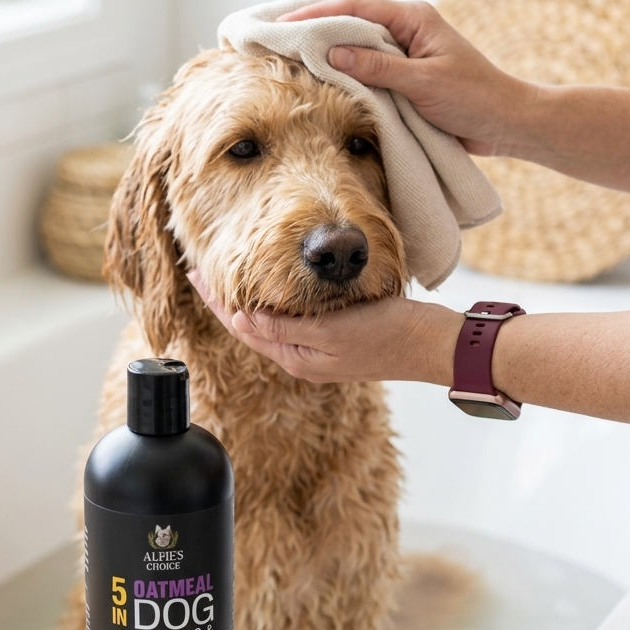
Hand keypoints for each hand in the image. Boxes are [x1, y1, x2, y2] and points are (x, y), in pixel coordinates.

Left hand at [188, 271, 460, 384]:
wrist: (432, 344)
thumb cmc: (388, 334)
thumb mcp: (332, 330)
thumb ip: (286, 327)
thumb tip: (242, 320)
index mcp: (297, 357)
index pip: (243, 327)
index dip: (218, 300)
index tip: (196, 274)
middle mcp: (302, 356)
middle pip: (250, 327)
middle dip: (224, 300)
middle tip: (200, 271)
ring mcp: (318, 349)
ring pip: (269, 324)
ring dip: (246, 302)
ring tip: (226, 278)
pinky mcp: (335, 337)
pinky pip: (291, 321)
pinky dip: (273, 304)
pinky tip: (270, 289)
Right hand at [278, 0, 533, 156]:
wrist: (506, 123)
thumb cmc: (474, 98)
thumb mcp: (423, 82)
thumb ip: (377, 67)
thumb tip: (331, 52)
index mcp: (413, 18)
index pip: (354, 8)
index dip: (316, 14)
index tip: (283, 24)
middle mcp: (405, 29)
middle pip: (349, 21)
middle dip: (311, 26)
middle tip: (273, 33)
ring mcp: (403, 52)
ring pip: (354, 45)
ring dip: (323, 49)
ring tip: (285, 53)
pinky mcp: (403, 76)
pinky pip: (365, 69)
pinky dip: (341, 72)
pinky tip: (318, 79)